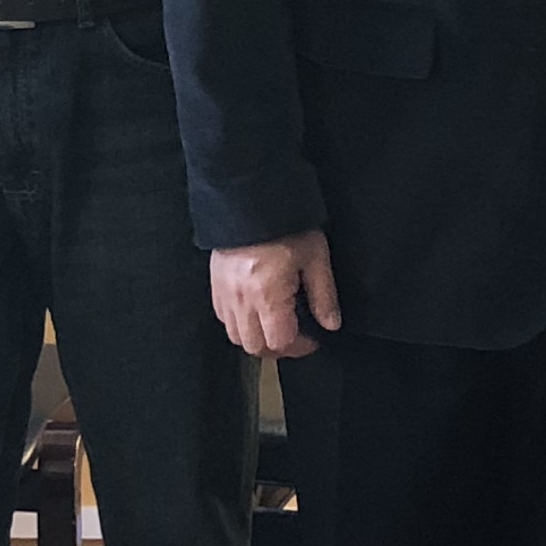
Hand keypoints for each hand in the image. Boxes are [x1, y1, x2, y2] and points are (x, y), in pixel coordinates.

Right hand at [210, 230, 339, 358]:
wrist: (250, 196)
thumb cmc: (286, 225)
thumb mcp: (315, 257)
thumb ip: (323, 295)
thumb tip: (330, 324)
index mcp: (267, 296)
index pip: (280, 342)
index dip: (300, 347)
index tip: (313, 338)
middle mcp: (241, 300)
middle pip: (255, 347)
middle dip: (279, 348)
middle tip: (296, 336)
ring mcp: (224, 293)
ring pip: (236, 336)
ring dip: (257, 338)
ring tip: (276, 325)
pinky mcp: (215, 283)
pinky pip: (223, 317)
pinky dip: (240, 323)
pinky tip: (256, 311)